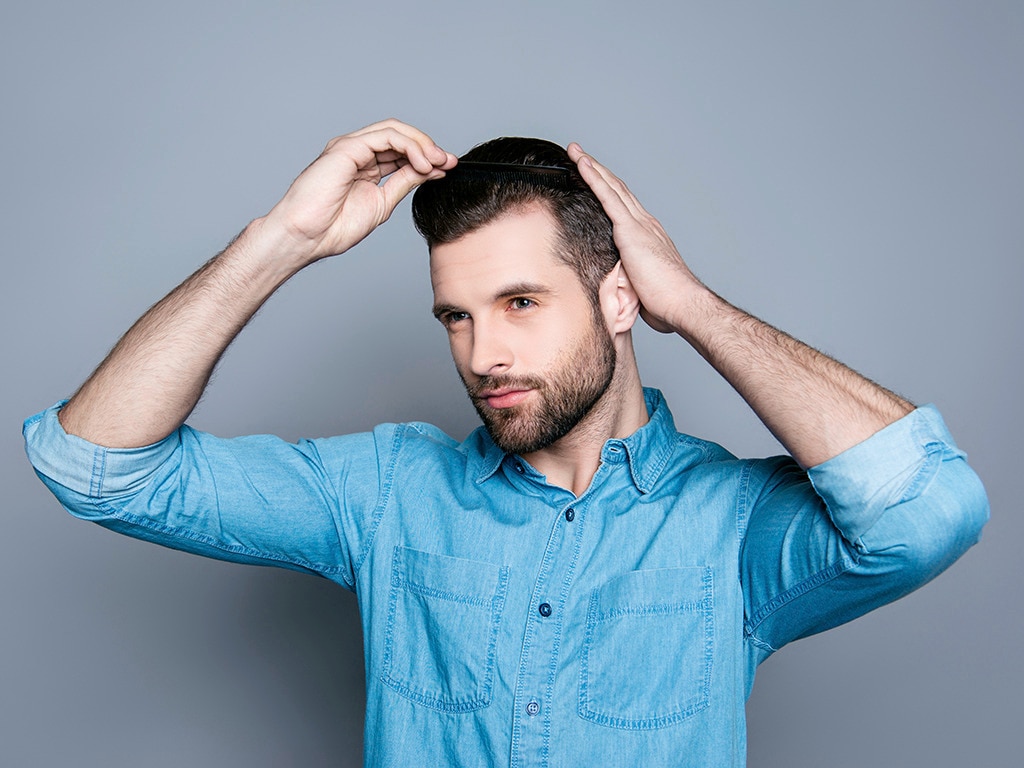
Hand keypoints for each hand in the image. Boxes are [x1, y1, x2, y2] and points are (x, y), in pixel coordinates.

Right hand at [263, 118, 456, 265]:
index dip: (427, 157)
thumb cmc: (333, 227)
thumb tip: (429, 171)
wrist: (308, 236)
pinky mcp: (347, 147)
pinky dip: (409, 146)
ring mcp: (351, 147)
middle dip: (429, 147)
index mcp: (364, 166)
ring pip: (395, 131)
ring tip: (437, 163)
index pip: (401, 152)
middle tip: (449, 162)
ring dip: (421, 144)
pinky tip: (421, 163)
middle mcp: (357, 152)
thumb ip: (403, 183)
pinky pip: (386, 136)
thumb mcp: (381, 203)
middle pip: (400, 136)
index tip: (448, 168)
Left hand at [568, 143, 698, 333]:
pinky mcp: (631, 229)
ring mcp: (639, 224)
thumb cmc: (664, 303)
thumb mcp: (638, 287)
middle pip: (617, 190)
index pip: (623, 208)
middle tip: (578, 155)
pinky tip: (581, 164)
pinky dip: (594, 177)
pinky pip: (608, 196)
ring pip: (612, 186)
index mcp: (647, 237)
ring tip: (574, 151)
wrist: (681, 303)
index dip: (607, 191)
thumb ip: (625, 279)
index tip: (593, 180)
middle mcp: (645, 225)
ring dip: (592, 166)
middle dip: (597, 171)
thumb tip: (611, 286)